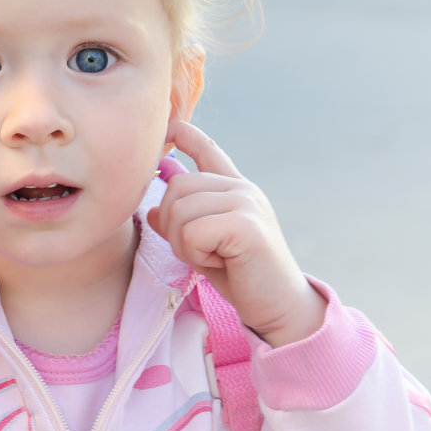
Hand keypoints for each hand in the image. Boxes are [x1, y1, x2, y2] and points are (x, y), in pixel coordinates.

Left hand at [146, 120, 324, 347]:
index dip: (184, 134)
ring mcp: (246, 202)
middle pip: (176, 188)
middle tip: (202, 250)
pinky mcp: (246, 224)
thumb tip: (154, 208)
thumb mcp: (202, 244)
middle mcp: (241, 188)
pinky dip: (195, 254)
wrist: (276, 305)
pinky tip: (220, 262)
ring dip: (184, 244)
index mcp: (233, 188)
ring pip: (179, 210)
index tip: (170, 126)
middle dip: (174, 227)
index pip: (207, 149)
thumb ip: (181, 221)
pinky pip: (192, 232)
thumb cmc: (239, 274)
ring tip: (212, 256)